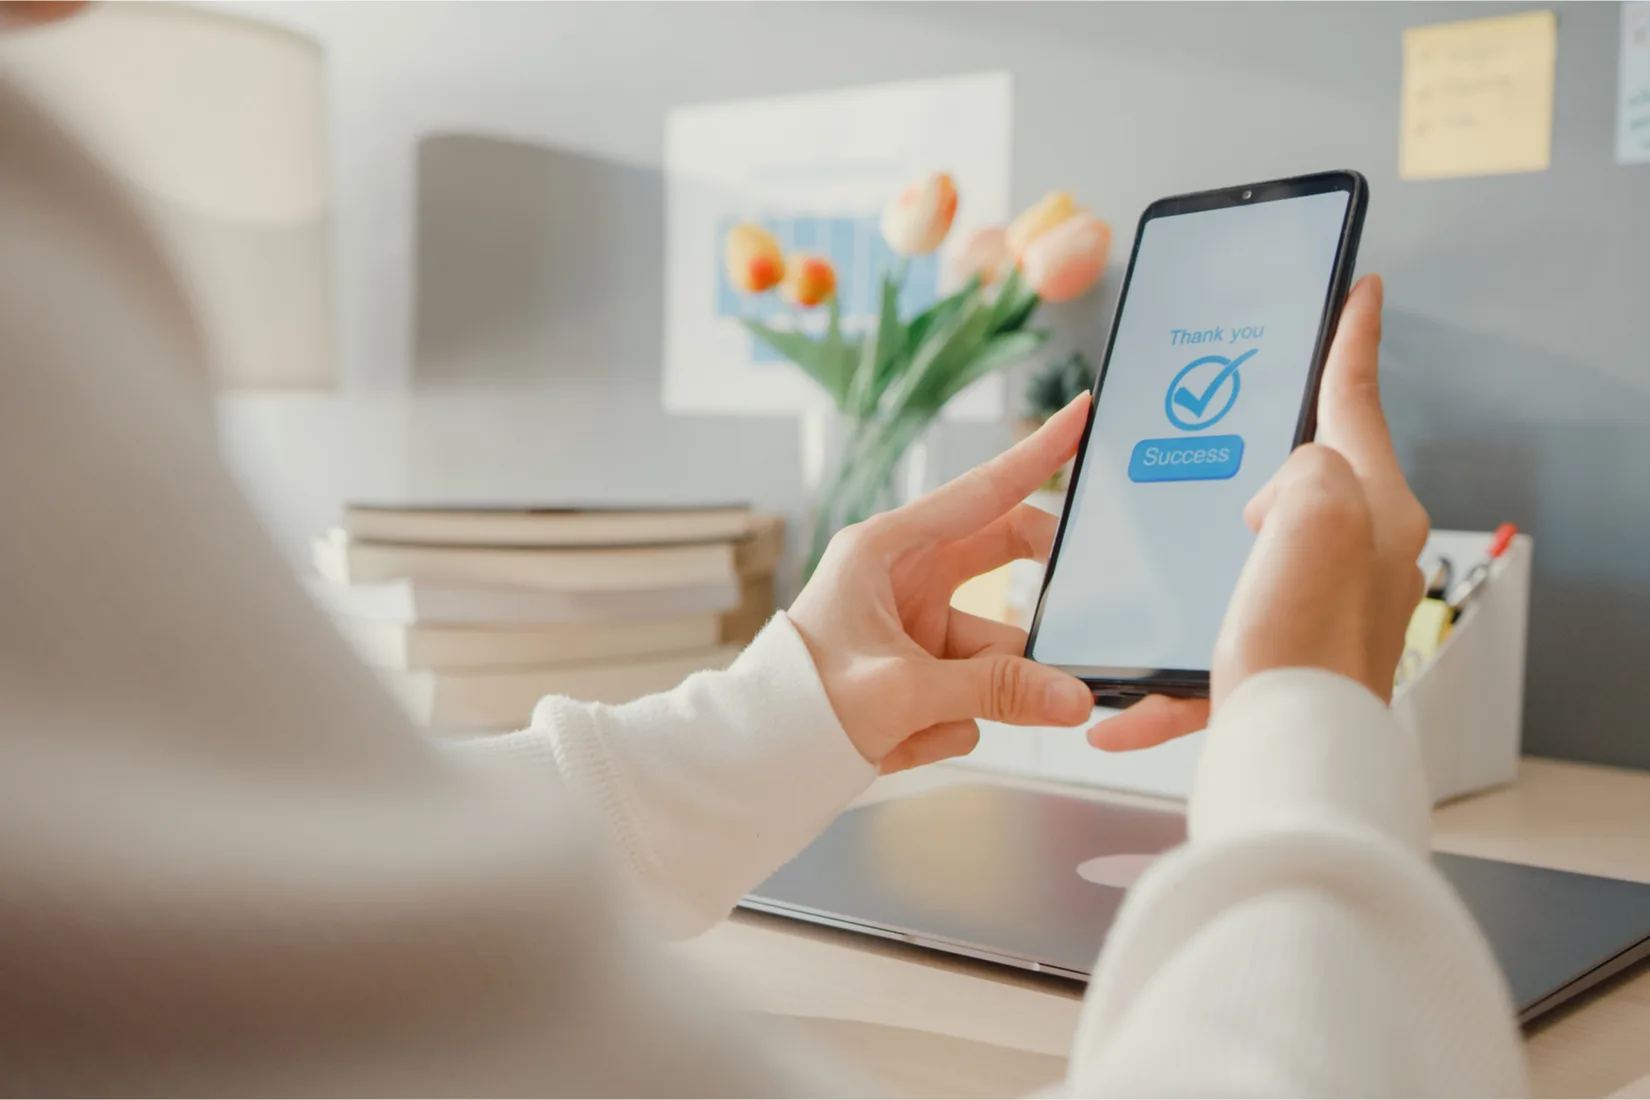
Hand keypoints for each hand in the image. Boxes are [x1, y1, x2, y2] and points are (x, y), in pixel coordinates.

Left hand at [789, 397, 1099, 773]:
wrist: (758, 763)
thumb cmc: (801, 706)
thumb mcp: (903, 692)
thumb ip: (996, 691)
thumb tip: (1074, 696)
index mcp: (886, 549)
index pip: (981, 492)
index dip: (1037, 454)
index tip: (1082, 416)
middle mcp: (903, 576)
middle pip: (1001, 561)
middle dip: (1038, 595)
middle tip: (1092, 603)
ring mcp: (915, 624)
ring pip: (994, 649)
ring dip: (976, 695)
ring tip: (928, 721)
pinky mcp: (922, 670)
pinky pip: (973, 693)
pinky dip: (948, 723)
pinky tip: (899, 740)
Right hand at [1089, 273, 1427, 749]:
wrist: (1293, 755)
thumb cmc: (1306, 643)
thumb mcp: (1316, 508)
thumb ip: (1306, 465)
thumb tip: (1272, 499)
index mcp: (1372, 509)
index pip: (1357, 400)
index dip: (1352, 336)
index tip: (1357, 290)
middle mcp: (1357, 557)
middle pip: (1302, 479)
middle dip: (1253, 461)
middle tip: (1219, 438)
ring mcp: (1319, 611)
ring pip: (1240, 565)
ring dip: (1189, 577)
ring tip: (1154, 577)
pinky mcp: (1280, 662)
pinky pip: (1210, 648)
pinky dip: (1167, 678)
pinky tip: (1123, 704)